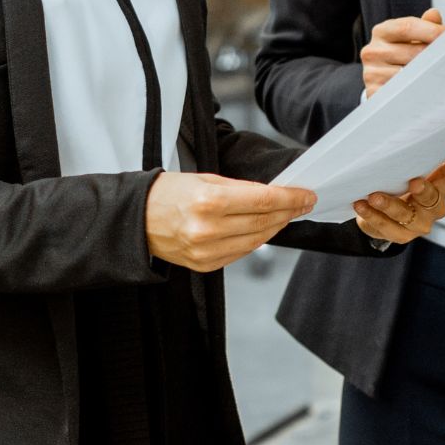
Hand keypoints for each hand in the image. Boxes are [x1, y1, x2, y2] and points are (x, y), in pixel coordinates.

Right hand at [146, 172, 317, 272]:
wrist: (136, 219)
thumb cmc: (169, 194)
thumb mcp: (206, 180)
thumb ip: (242, 189)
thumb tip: (274, 195)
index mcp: (209, 202)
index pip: (264, 201)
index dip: (291, 198)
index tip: (307, 195)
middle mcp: (208, 229)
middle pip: (264, 222)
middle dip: (289, 212)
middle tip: (303, 203)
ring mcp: (206, 251)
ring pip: (257, 240)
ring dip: (276, 227)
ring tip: (287, 215)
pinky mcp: (205, 265)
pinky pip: (241, 253)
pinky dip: (256, 240)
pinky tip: (263, 229)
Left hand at [352, 140, 444, 244]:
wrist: (384, 215)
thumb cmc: (399, 183)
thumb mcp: (407, 164)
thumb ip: (405, 141)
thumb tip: (390, 107)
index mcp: (441, 184)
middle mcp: (434, 205)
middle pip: (432, 197)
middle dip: (423, 191)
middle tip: (414, 182)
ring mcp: (418, 223)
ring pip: (405, 215)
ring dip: (389, 205)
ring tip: (374, 196)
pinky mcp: (401, 235)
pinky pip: (386, 227)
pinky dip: (372, 216)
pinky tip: (361, 205)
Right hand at [362, 8, 443, 97]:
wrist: (380, 77)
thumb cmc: (399, 54)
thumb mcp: (410, 37)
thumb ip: (424, 25)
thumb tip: (434, 14)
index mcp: (382, 32)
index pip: (408, 27)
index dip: (433, 31)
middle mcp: (373, 51)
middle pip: (413, 52)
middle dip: (435, 56)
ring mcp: (372, 73)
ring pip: (409, 75)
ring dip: (427, 76)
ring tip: (439, 76)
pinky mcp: (375, 92)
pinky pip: (401, 92)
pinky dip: (415, 91)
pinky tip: (425, 89)